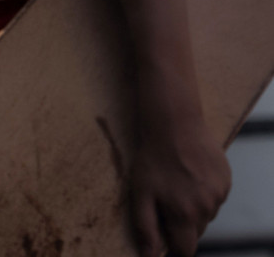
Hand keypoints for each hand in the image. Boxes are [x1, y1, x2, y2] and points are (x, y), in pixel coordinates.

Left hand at [130, 116, 230, 256]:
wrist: (173, 122)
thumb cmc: (153, 157)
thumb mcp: (140, 192)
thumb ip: (145, 227)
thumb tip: (149, 255)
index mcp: (185, 215)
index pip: (185, 250)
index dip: (174, 243)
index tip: (165, 228)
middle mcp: (207, 207)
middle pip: (196, 230)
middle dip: (182, 221)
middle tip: (168, 196)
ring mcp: (219, 193)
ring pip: (207, 212)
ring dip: (194, 204)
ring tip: (179, 180)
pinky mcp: (226, 178)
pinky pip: (215, 195)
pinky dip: (204, 190)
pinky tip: (191, 172)